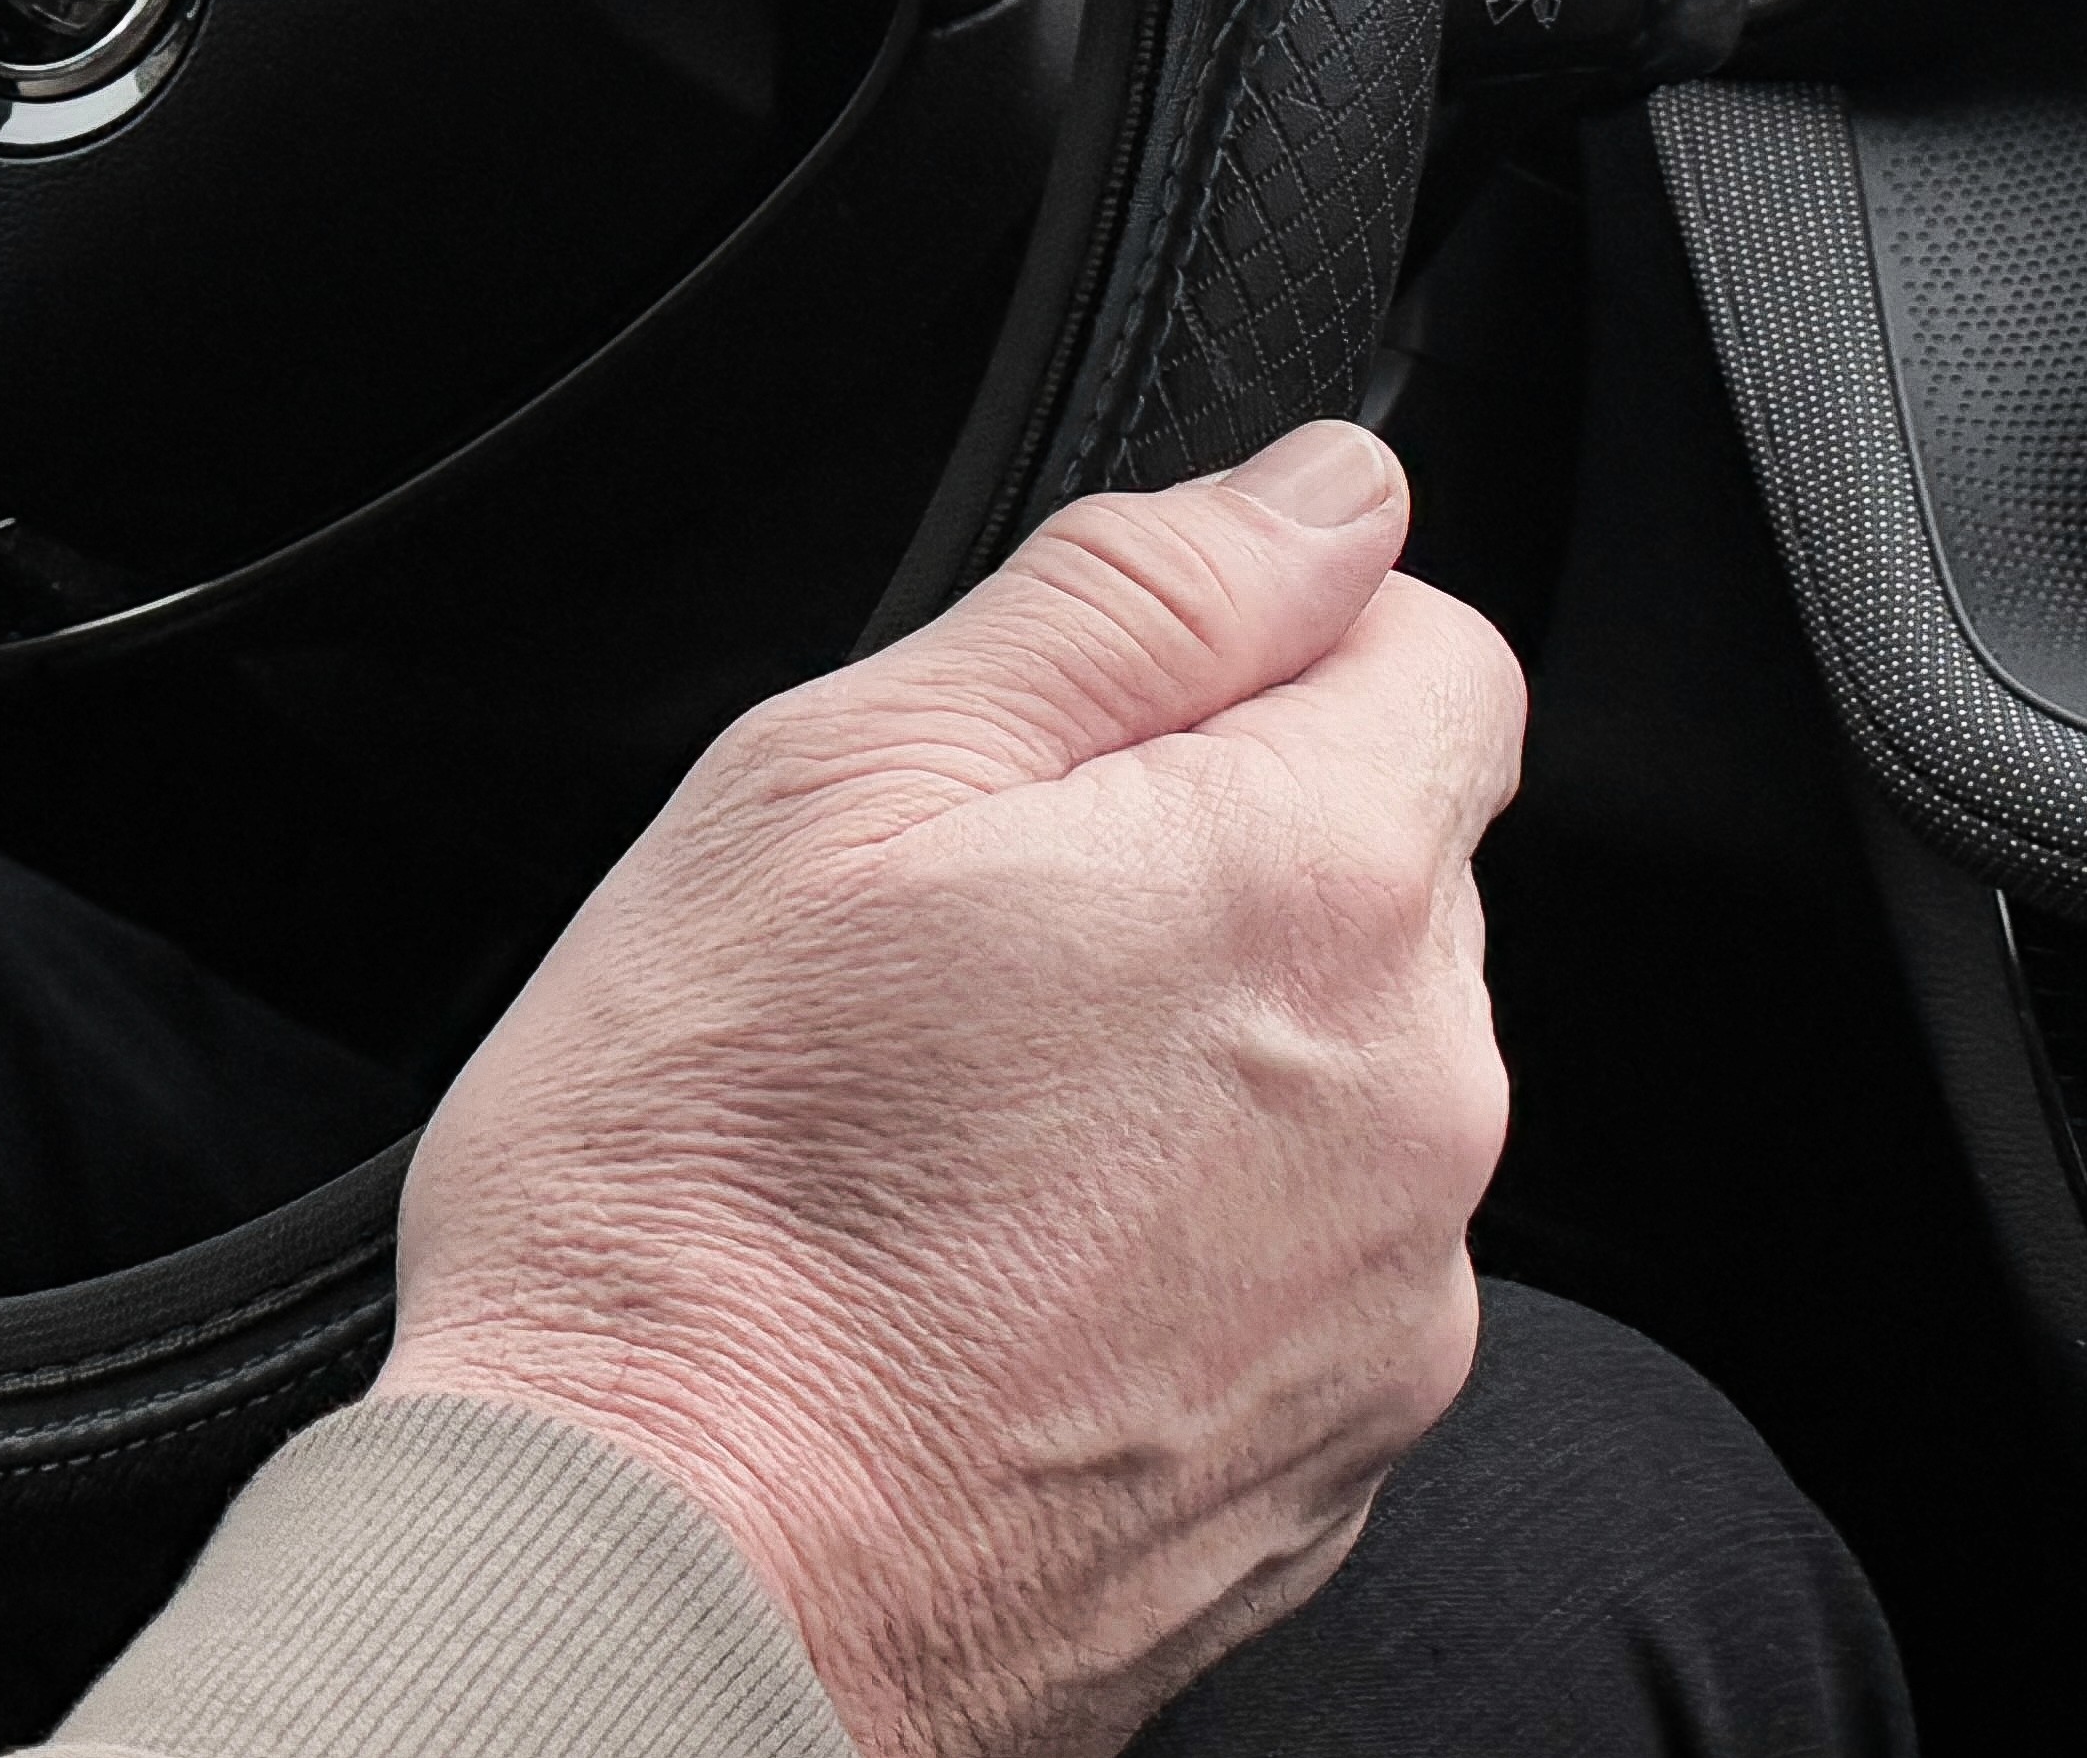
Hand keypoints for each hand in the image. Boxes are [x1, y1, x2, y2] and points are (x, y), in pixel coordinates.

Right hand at [374, 420, 1522, 1757]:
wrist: (653, 1594)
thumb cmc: (696, 1203)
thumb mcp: (838, 784)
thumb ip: (1131, 597)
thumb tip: (1329, 493)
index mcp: (1316, 886)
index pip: (1433, 647)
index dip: (1261, 650)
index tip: (1096, 743)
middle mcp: (1419, 1098)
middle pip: (1389, 869)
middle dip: (1220, 860)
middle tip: (972, 951)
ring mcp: (1395, 1306)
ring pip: (1349, 1078)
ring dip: (1208, 1064)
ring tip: (965, 1138)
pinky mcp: (1337, 1464)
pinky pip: (1309, 1271)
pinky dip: (1191, 1252)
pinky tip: (1001, 1279)